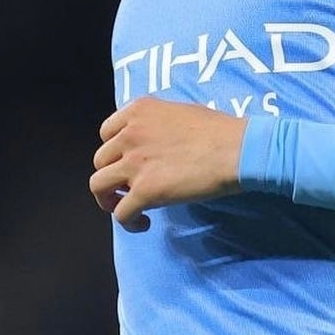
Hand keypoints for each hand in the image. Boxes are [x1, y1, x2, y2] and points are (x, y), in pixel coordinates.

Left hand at [90, 96, 245, 232]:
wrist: (237, 150)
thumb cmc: (220, 131)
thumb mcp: (181, 112)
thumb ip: (158, 124)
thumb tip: (157, 142)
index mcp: (139, 111)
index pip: (106, 132)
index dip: (114, 151)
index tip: (127, 161)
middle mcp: (129, 134)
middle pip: (100, 160)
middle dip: (112, 175)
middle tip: (129, 187)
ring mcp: (134, 163)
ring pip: (98, 186)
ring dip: (109, 199)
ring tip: (126, 206)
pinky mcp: (144, 191)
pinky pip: (120, 213)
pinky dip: (128, 222)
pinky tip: (143, 224)